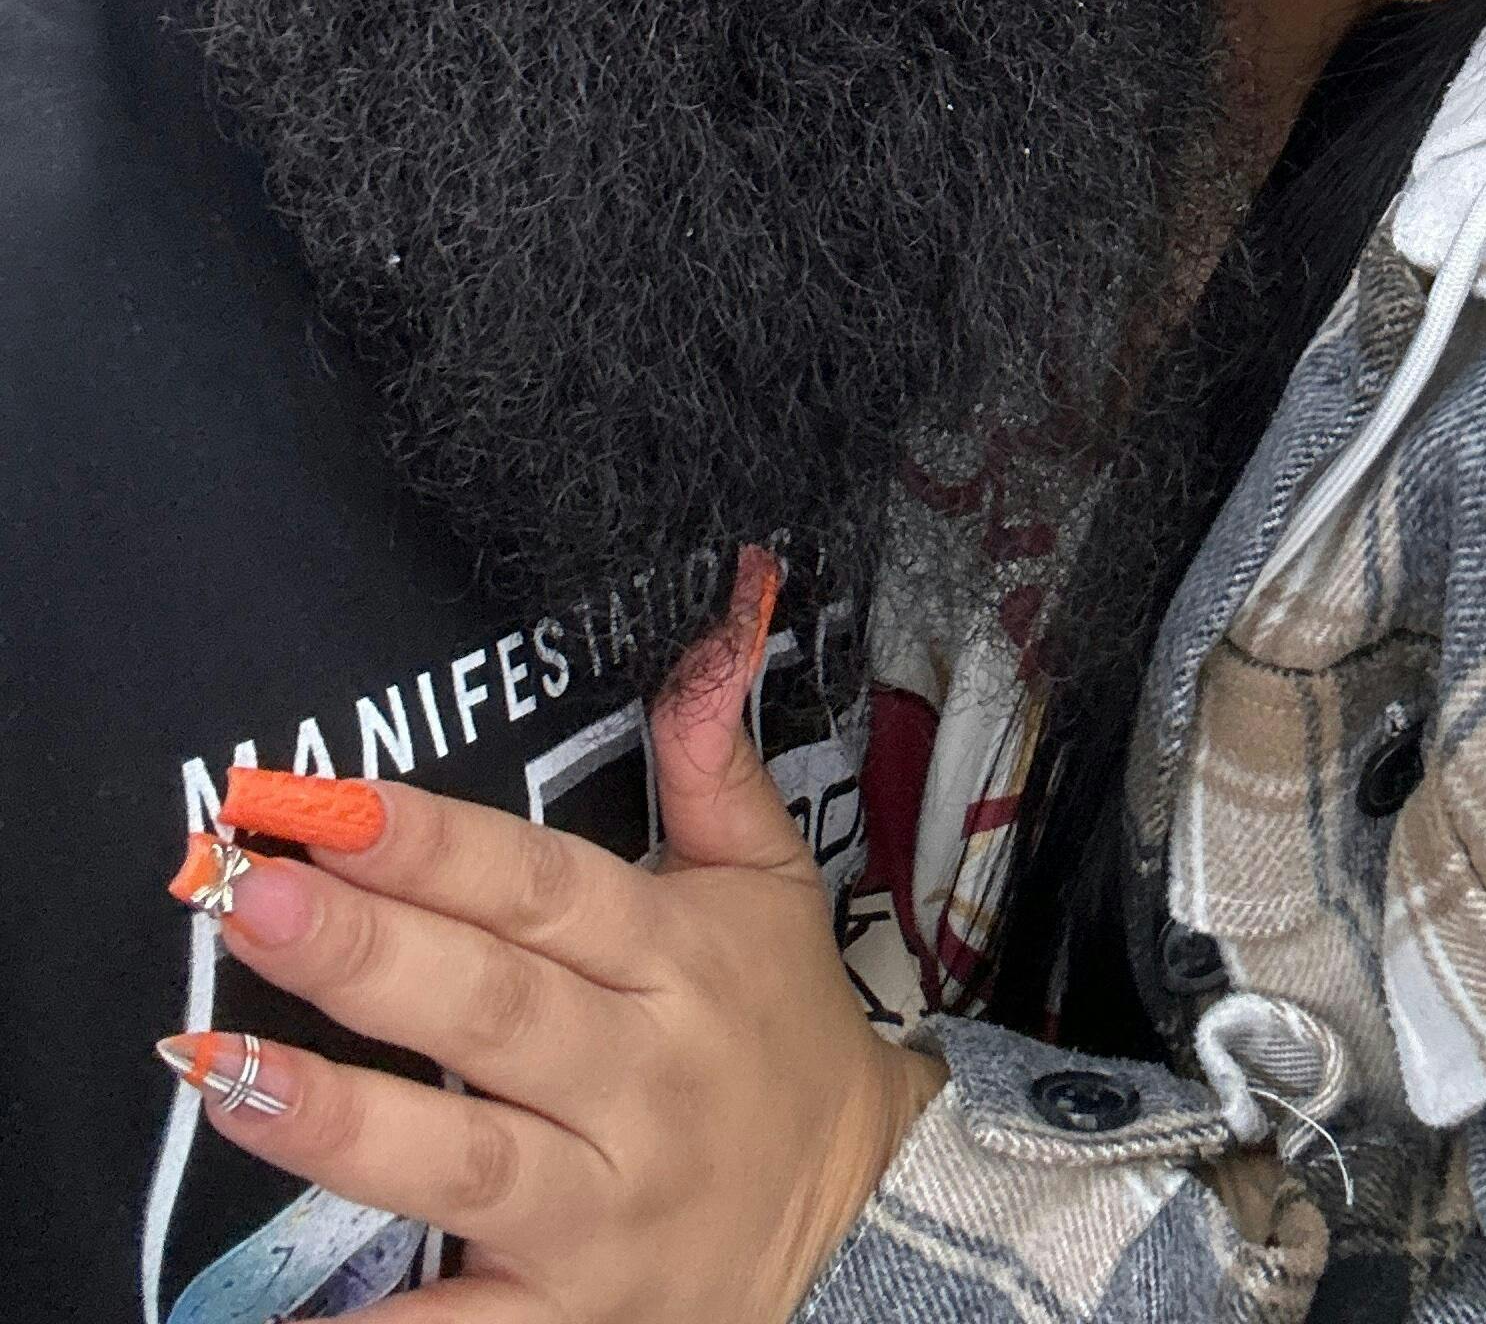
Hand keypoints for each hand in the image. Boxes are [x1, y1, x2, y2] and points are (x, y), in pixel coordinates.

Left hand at [163, 555, 943, 1321]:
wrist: (869, 1212)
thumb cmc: (784, 1026)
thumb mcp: (772, 881)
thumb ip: (717, 764)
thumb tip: (714, 634)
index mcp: (674, 956)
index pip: (540, 890)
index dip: (434, 845)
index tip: (326, 803)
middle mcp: (640, 1076)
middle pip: (488, 1010)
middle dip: (359, 952)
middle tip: (241, 896)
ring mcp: (607, 1205)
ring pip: (461, 1161)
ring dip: (335, 1117)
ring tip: (211, 1066)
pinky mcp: (577, 1317)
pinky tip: (285, 1322)